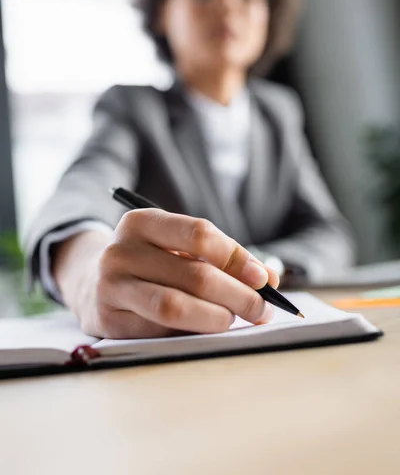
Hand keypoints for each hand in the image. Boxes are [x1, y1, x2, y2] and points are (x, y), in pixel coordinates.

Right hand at [57, 210, 278, 338]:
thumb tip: (269, 279)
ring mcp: (111, 286)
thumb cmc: (149, 261)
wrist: (91, 282)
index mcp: (142, 222)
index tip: (263, 279)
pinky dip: (191, 333)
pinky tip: (205, 330)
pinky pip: (159, 331)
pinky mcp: (107, 320)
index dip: (236, 258)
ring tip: (235, 320)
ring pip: (175, 307)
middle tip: (261, 310)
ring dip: (216, 317)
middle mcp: (121, 251)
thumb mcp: (177, 248)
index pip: (199, 234)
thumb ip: (222, 258)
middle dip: (237, 295)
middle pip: (194, 275)